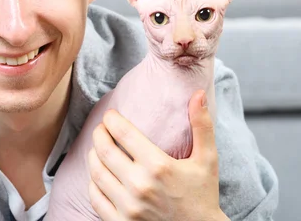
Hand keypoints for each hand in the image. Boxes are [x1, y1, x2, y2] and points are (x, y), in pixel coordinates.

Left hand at [87, 90, 228, 220]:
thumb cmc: (203, 195)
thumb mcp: (207, 159)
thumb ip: (202, 126)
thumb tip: (198, 93)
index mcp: (159, 165)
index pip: (123, 133)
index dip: (112, 120)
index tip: (110, 115)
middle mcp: (140, 185)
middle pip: (105, 151)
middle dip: (99, 134)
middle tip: (101, 128)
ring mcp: (128, 206)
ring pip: (97, 173)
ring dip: (93, 156)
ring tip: (98, 148)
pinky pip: (96, 198)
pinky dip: (93, 183)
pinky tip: (99, 175)